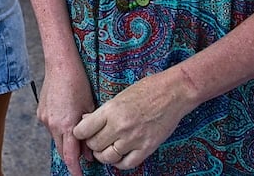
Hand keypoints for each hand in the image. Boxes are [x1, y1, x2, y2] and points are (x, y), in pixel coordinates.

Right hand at [38, 66, 96, 175]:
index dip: (76, 169)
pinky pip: (51, 127)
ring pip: (56, 139)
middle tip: (84, 156)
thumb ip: (88, 132)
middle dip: (72, 156)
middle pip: (62, 151)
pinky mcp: (41, 112)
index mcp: (67, 125)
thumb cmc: (77, 81)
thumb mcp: (89, 108)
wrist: (60, 64)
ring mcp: (45, 118)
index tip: (80, 175)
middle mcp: (53, 124)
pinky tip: (67, 118)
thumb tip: (88, 150)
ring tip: (77, 132)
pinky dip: (59, 128)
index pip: (70, 156)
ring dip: (66, 141)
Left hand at [73, 68, 195, 169]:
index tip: (82, 133)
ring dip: (104, 155)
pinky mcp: (147, 148)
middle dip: (92, 144)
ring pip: (108, 157)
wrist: (173, 92)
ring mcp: (134, 139)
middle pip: (94, 145)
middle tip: (96, 140)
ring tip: (106, 149)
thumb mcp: (119, 95)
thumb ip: (103, 111)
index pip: (83, 130)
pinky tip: (120, 156)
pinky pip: (127, 164)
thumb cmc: (147, 89)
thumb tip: (86, 121)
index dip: (80, 133)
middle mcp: (120, 126)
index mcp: (111, 110)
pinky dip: (120, 163)